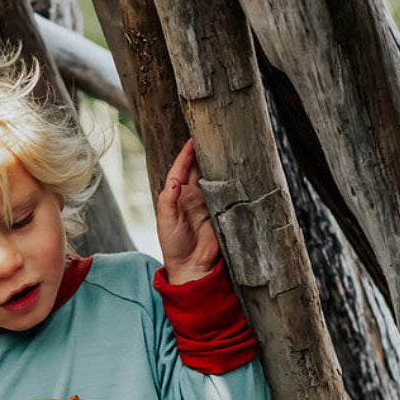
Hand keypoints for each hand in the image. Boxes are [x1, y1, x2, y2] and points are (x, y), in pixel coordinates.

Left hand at [155, 139, 220, 285]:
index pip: (180, 169)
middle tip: (211, 134)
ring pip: (212, 176)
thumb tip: (174, 180)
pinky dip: (228, 180)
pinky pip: (225, 191)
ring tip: (224, 145)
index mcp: (176, 196)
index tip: (192, 138)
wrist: (191, 266)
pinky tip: (234, 168)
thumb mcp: (166, 222)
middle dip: (203, 151)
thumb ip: (168, 201)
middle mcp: (192, 195)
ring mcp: (207, 202)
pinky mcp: (220, 210)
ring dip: (216, 162)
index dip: (186, 154)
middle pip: (197, 168)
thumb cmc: (173, 245)